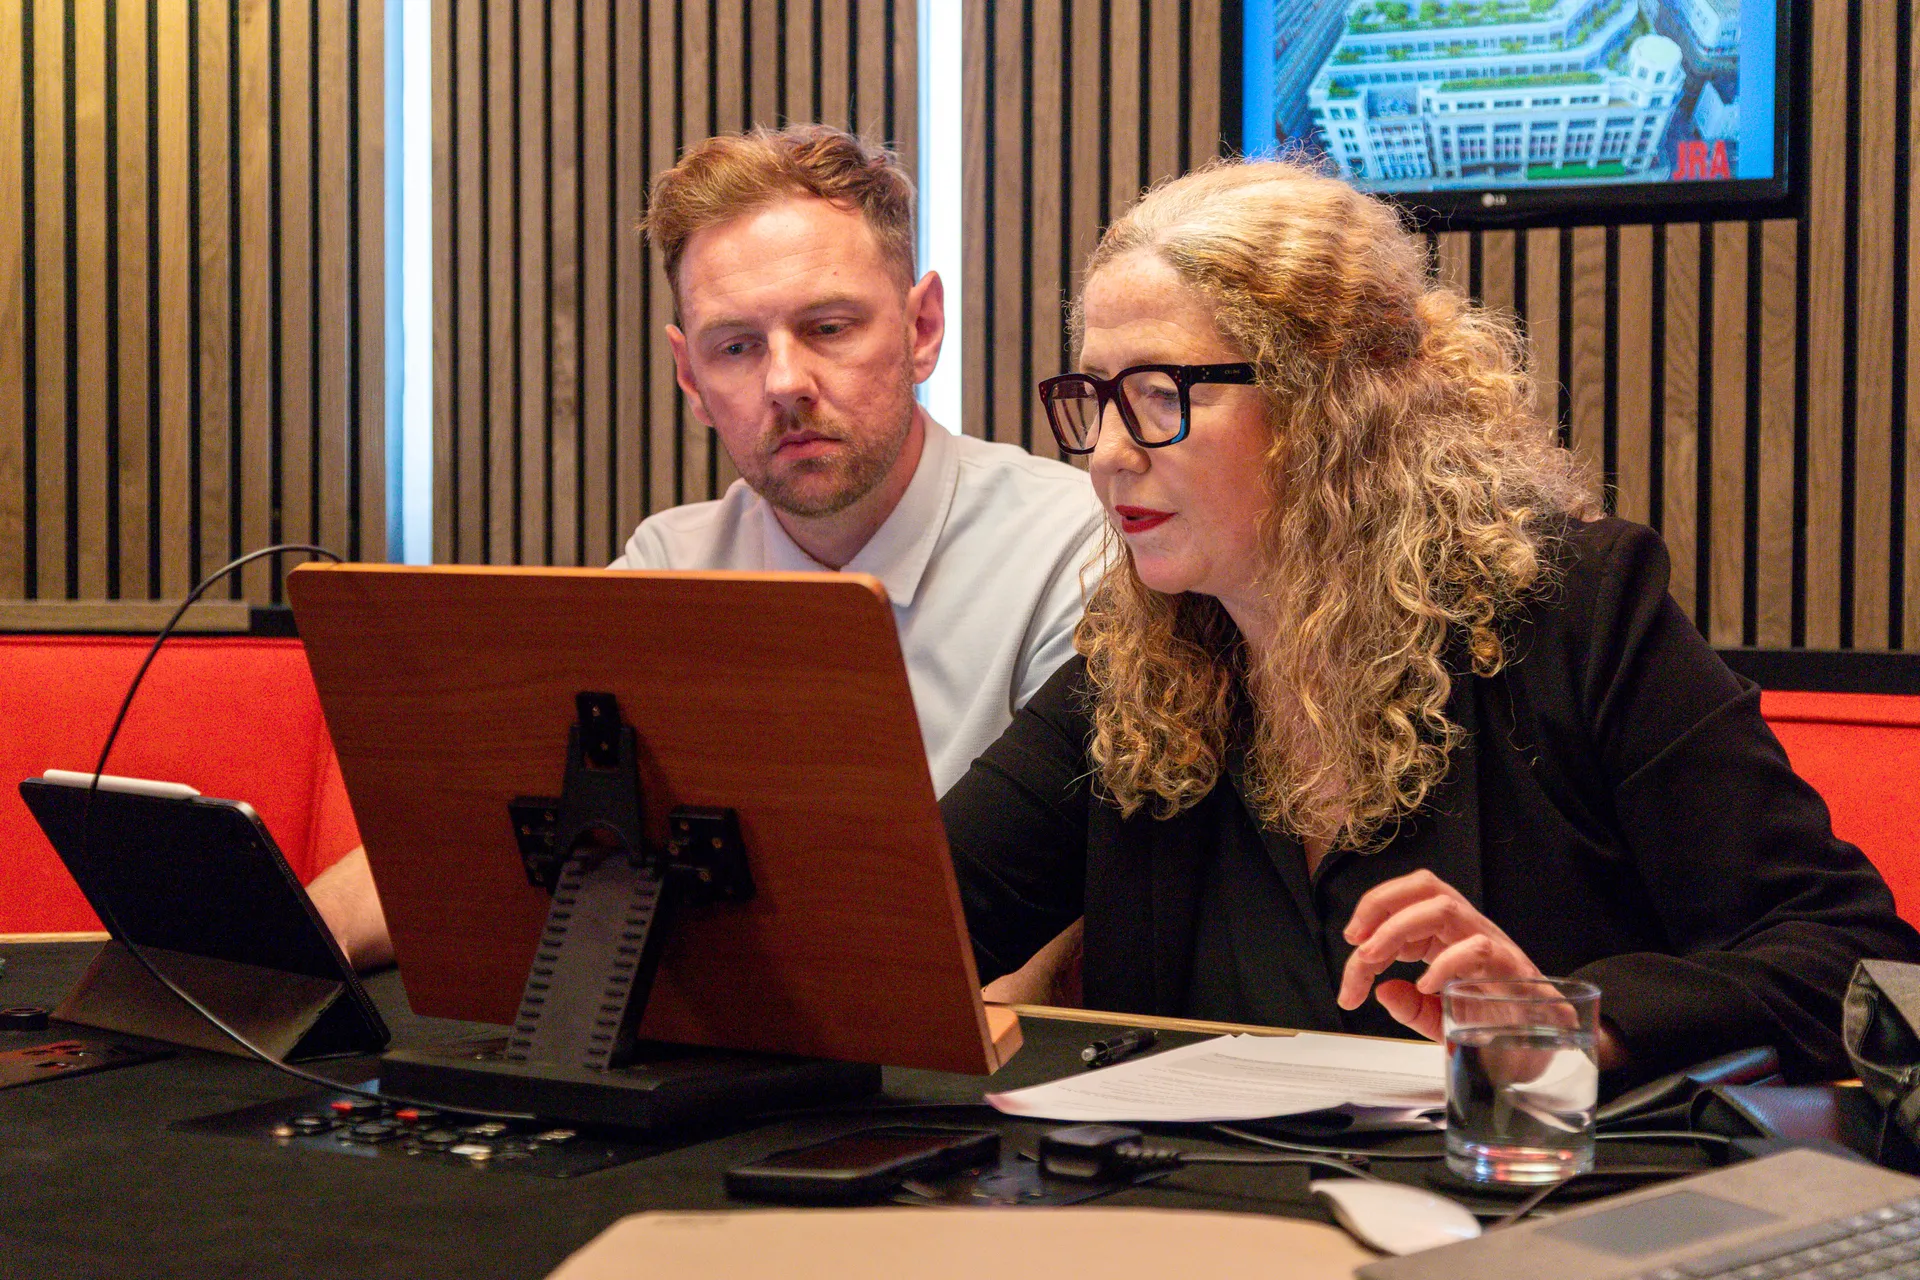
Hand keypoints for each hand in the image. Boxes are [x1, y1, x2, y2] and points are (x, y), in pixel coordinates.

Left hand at [1336, 869, 1540, 1041]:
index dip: (1371, 916)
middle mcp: (1469, 930)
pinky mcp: (1512, 970)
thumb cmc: (1497, 1026)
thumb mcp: (1442, 1020)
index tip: (1351, 950)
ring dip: (1397, 930)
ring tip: (1373, 960)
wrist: (1548, 1049)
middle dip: (1380, 904)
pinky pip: (1477, 949)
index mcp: (1448, 934)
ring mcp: (1492, 945)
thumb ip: (1411, 1007)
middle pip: (1425, 885)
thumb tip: (1383, 991)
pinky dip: (1444, 965)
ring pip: (1444, 908)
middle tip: (1356, 943)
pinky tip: (1427, 987)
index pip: (1406, 900)